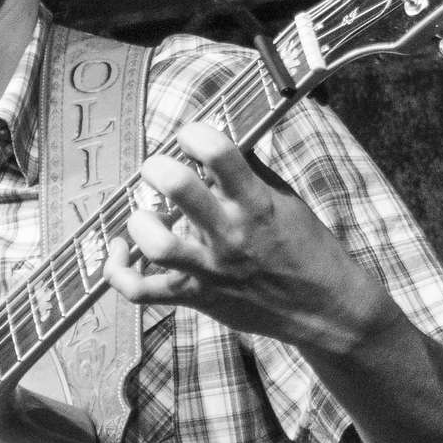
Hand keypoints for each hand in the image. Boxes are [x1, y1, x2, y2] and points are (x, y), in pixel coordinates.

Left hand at [102, 118, 396, 355]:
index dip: (194, 133)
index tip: (190, 135)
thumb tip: (215, 139)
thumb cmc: (306, 249)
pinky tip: (120, 251)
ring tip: (145, 214)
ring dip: (139, 222)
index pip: (218, 152)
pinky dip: (118, 272)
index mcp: (255, 203)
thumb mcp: (285, 200)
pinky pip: (140, 292)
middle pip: (178, 188)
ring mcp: (209, 270)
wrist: (323, 309)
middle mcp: (230, 235)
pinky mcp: (195, 297)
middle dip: (158, 167)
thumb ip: (248, 171)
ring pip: (155, 244)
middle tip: (159, 169)